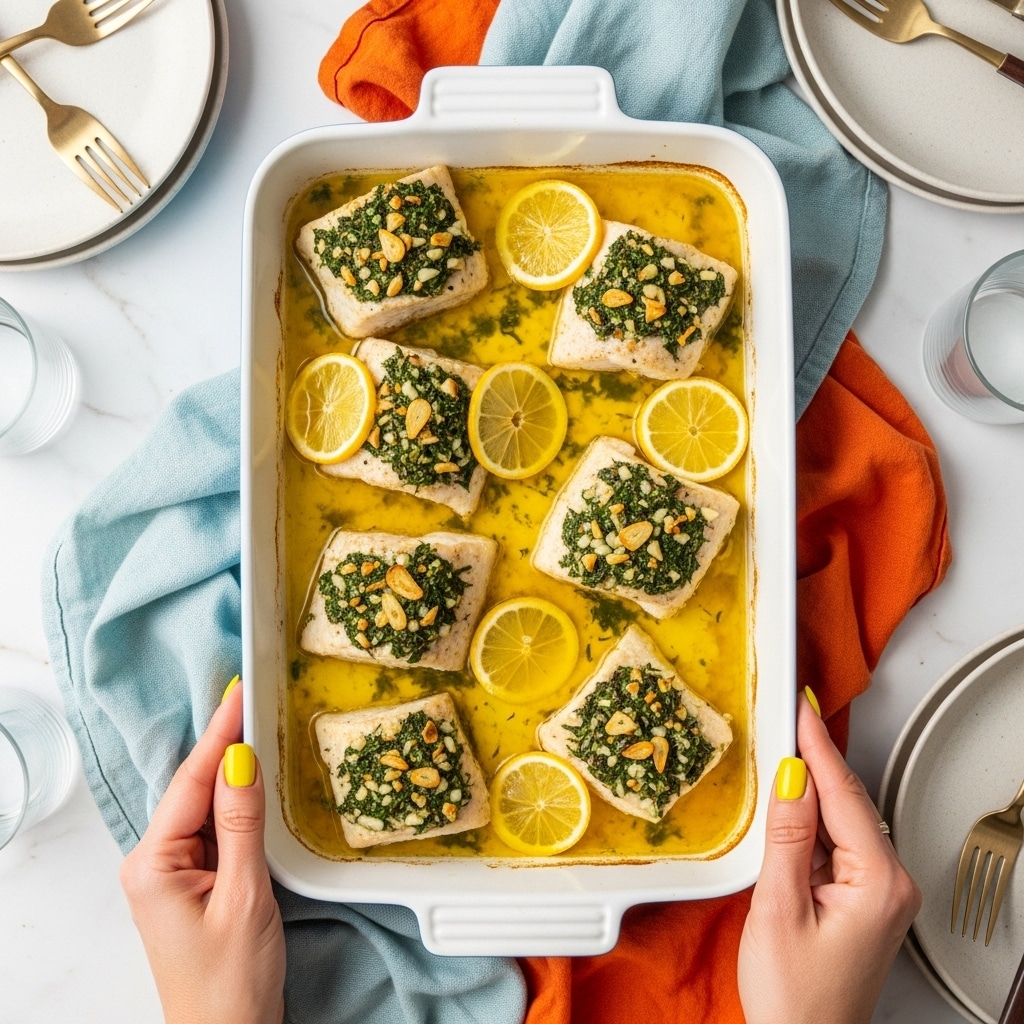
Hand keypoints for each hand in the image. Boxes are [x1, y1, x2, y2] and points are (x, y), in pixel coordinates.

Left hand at [119, 682, 284, 1023]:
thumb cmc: (233, 979)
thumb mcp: (245, 895)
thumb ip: (242, 823)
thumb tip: (241, 758)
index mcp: (153, 864)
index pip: (192, 782)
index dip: (219, 733)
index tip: (239, 690)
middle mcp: (152, 862)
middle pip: (194, 788)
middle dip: (224, 743)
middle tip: (254, 696)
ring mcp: (171, 873)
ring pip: (205, 806)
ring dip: (231, 771)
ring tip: (258, 723)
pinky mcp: (192, 883)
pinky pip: (214, 829)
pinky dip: (236, 804)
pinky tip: (253, 780)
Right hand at [737, 692, 920, 1023]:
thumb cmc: (794, 998)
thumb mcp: (778, 910)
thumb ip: (788, 837)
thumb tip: (790, 777)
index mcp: (879, 883)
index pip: (843, 794)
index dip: (817, 745)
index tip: (801, 706)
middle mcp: (890, 883)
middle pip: (847, 801)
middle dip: (813, 759)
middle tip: (785, 717)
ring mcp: (879, 892)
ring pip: (839, 820)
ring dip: (808, 789)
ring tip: (779, 752)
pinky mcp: (862, 900)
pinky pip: (835, 843)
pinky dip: (809, 821)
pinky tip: (787, 805)